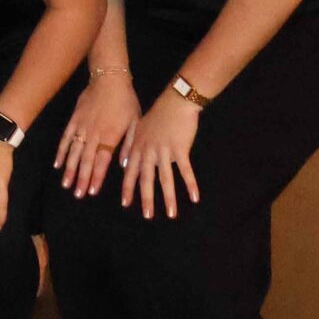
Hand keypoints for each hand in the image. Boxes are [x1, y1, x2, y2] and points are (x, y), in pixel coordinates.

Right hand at [58, 72, 138, 196]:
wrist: (109, 79)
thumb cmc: (126, 101)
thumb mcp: (136, 121)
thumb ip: (130, 143)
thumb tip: (124, 164)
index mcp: (110, 136)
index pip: (102, 161)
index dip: (97, 176)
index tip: (92, 190)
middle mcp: (94, 134)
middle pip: (86, 160)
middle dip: (82, 178)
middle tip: (77, 194)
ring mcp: (81, 127)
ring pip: (74, 152)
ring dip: (70, 169)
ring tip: (66, 184)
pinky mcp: (74, 120)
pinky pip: (65, 138)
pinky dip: (61, 152)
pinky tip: (57, 164)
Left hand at [118, 91, 202, 218]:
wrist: (175, 102)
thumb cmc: (157, 115)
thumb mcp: (137, 128)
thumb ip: (129, 147)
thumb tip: (123, 164)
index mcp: (137, 147)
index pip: (130, 172)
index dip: (128, 188)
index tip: (125, 204)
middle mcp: (148, 151)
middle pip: (146, 179)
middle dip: (146, 199)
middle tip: (147, 216)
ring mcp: (164, 151)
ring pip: (165, 178)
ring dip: (169, 198)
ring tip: (172, 214)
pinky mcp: (180, 149)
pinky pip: (185, 170)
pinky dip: (190, 184)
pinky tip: (195, 197)